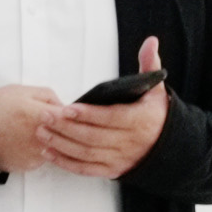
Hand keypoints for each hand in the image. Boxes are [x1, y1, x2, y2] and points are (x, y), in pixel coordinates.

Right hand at [0, 83, 68, 174]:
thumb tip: (66, 108)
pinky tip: (29, 143)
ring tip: (38, 132)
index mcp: (41, 115)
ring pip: (58, 149)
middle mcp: (41, 138)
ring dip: (56, 142)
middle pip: (68, 137)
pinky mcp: (29, 165)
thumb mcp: (24, 92)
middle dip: (69, 130)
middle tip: (59, 123)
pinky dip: (41, 152)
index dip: (76, 116)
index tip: (74, 115)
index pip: (72, 119)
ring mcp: (35, 154)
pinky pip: (44, 159)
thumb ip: (49, 97)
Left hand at [41, 35, 169, 180]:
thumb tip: (151, 41)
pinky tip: (49, 153)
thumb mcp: (157, 90)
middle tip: (45, 116)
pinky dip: (66, 163)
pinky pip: (86, 169)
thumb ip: (149, 66)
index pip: (112, 118)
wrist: (169, 148)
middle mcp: (130, 142)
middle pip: (93, 137)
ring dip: (61, 144)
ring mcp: (121, 158)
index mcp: (140, 120)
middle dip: (66, 127)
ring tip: (42, 132)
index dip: (89, 115)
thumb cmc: (156, 115)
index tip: (68, 108)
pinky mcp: (113, 170)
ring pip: (86, 153)